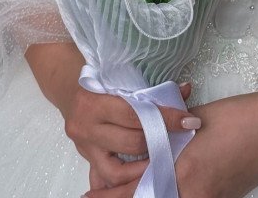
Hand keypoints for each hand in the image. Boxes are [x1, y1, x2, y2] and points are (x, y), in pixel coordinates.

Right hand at [64, 82, 196, 193]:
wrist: (68, 87)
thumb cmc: (99, 77)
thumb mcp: (121, 76)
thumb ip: (152, 87)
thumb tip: (186, 90)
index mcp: (94, 103)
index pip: (136, 115)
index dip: (165, 119)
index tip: (189, 121)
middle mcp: (86, 128)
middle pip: (130, 143)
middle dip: (158, 141)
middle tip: (179, 138)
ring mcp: (84, 147)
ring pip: (117, 171)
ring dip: (143, 167)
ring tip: (161, 158)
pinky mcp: (86, 159)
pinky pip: (105, 177)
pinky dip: (124, 180)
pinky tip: (141, 175)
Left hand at [89, 91, 257, 197]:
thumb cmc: (240, 117)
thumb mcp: (198, 121)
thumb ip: (171, 132)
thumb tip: (153, 135)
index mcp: (184, 170)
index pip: (137, 188)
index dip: (111, 193)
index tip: (90, 193)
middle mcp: (194, 192)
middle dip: (125, 197)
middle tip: (97, 194)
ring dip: (147, 195)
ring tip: (125, 191)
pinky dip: (168, 194)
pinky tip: (160, 188)